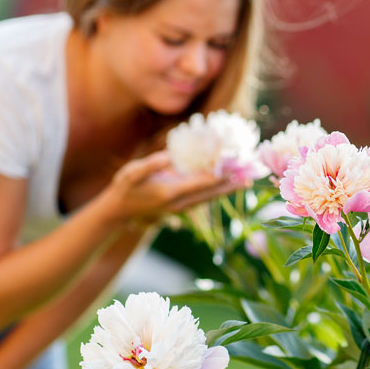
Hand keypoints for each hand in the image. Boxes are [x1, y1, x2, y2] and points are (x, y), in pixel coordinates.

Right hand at [100, 151, 244, 224]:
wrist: (118, 212)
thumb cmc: (124, 188)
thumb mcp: (131, 173)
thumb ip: (150, 165)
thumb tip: (169, 156)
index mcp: (171, 192)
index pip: (202, 182)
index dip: (219, 174)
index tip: (236, 166)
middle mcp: (181, 202)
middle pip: (212, 193)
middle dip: (231, 185)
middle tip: (251, 177)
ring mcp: (182, 206)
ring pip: (210, 197)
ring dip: (227, 189)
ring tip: (245, 182)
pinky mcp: (181, 206)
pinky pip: (203, 198)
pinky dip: (217, 190)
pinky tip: (226, 183)